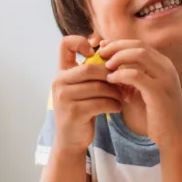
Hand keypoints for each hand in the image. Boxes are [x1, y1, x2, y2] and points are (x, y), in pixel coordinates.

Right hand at [52, 36, 122, 151]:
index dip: (82, 42)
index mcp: (61, 72)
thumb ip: (91, 71)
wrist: (71, 139)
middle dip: (110, 75)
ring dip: (115, 92)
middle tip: (122, 83)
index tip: (96, 53)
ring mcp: (64, 97)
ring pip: (98, 86)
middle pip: (90, 68)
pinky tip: (118, 107)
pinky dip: (114, 104)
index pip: (65, 44)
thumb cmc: (82, 109)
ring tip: (122, 97)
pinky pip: (101, 102)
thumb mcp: (82, 87)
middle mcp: (59, 82)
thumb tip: (111, 49)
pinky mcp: (73, 112)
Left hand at [97, 40, 181, 146]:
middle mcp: (167, 67)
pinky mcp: (159, 91)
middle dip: (117, 47)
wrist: (173, 136)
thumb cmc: (155, 115)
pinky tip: (111, 80)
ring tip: (105, 66)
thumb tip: (109, 66)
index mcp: (164, 65)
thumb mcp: (142, 91)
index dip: (119, 44)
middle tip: (100, 53)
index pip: (140, 44)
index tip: (103, 48)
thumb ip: (130, 77)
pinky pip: (136, 75)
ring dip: (118, 58)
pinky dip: (121, 74)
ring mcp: (165, 78)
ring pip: (139, 55)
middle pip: (138, 46)